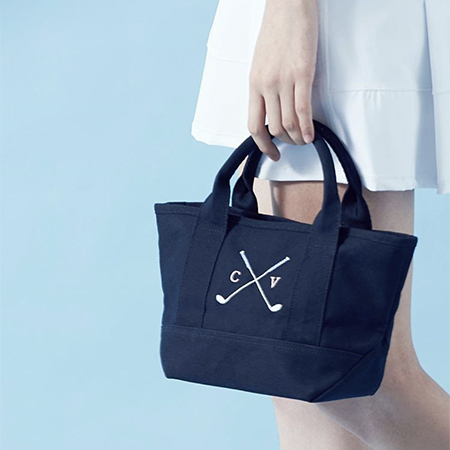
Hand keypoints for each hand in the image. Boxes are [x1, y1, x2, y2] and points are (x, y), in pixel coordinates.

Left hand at [247, 0, 318, 160]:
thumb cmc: (276, 32)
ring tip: (305, 140)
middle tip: (295, 144)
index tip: (272, 153)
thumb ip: (264, 87)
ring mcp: (283, 80)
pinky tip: (312, 135)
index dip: (262, 145)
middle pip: (274, 128)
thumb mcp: (261, 63)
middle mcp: (266, 86)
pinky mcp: (302, 73)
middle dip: (285, 142)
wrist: (288, 4)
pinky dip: (307, 127)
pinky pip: (303, 109)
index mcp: (254, 84)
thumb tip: (272, 110)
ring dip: (297, 138)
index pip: (253, 125)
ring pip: (288, 122)